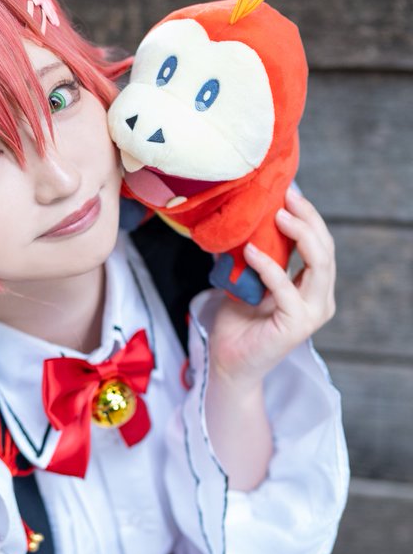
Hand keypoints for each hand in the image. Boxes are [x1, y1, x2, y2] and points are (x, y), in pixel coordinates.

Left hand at [207, 186, 336, 390]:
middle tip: (287, 196)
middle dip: (308, 218)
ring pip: (319, 264)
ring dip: (300, 234)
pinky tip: (251, 251)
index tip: (288, 192)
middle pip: (325, 248)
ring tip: (277, 215)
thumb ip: (254, 254)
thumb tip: (240, 217)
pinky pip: (286, 288)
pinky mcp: (296, 325)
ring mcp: (312, 313)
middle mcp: (320, 299)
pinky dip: (269, 266)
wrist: (227, 362)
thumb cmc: (237, 323)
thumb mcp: (247, 279)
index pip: (320, 244)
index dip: (308, 216)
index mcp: (313, 287)